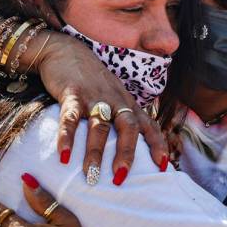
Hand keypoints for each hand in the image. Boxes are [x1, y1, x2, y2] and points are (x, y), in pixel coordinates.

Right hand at [36, 32, 167, 182]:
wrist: (65, 49)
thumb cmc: (91, 79)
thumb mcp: (113, 95)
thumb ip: (120, 116)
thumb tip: (127, 149)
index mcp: (126, 102)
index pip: (148, 124)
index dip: (157, 144)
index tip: (163, 166)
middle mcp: (115, 100)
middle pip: (128, 127)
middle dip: (127, 153)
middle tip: (121, 177)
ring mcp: (94, 96)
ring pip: (99, 126)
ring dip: (95, 152)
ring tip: (91, 176)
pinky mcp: (71, 93)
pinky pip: (70, 118)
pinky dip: (67, 137)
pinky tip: (64, 156)